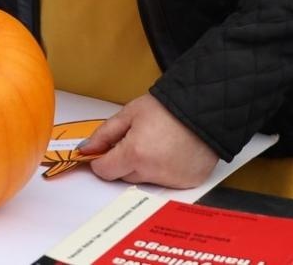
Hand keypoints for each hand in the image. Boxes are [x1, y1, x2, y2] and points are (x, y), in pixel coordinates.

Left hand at [78, 94, 219, 188]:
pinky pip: (166, 181)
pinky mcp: (187, 183)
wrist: (205, 109)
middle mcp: (153, 172)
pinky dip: (164, 170)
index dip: (101, 160)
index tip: (103, 152)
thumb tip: (87, 148)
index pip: (105, 171)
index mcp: (135, 154)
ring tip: (157, 143)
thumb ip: (105, 133)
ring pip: (144, 180)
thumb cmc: (168, 108)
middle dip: (124, 161)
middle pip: (124, 176)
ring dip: (144, 167)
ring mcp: (172, 180)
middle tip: (136, 139)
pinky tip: (171, 152)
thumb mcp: (130, 114)